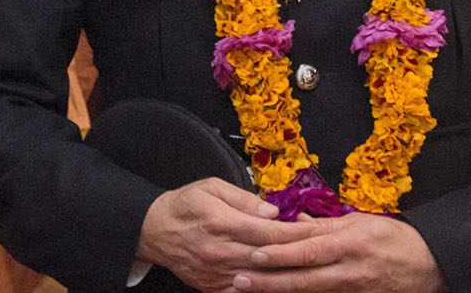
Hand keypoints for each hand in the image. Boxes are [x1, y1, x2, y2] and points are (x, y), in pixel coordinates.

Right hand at [135, 179, 318, 292]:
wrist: (155, 230)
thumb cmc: (185, 206)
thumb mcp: (211, 188)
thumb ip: (244, 199)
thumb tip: (271, 212)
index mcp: (220, 222)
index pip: (267, 232)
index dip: (293, 233)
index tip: (312, 230)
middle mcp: (219, 251)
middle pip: (267, 256)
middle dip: (294, 253)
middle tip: (316, 249)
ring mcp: (215, 272)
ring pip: (258, 277)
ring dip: (282, 272)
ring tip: (302, 265)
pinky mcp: (211, 286)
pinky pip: (242, 291)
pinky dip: (261, 287)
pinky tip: (276, 280)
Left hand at [235, 212, 447, 292]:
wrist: (429, 267)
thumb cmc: (395, 240)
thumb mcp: (362, 223)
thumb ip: (327, 225)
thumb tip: (296, 222)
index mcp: (350, 241)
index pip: (308, 246)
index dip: (279, 251)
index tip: (253, 251)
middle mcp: (349, 268)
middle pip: (303, 276)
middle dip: (269, 279)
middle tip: (240, 279)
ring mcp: (353, 289)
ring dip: (280, 292)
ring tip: (252, 292)